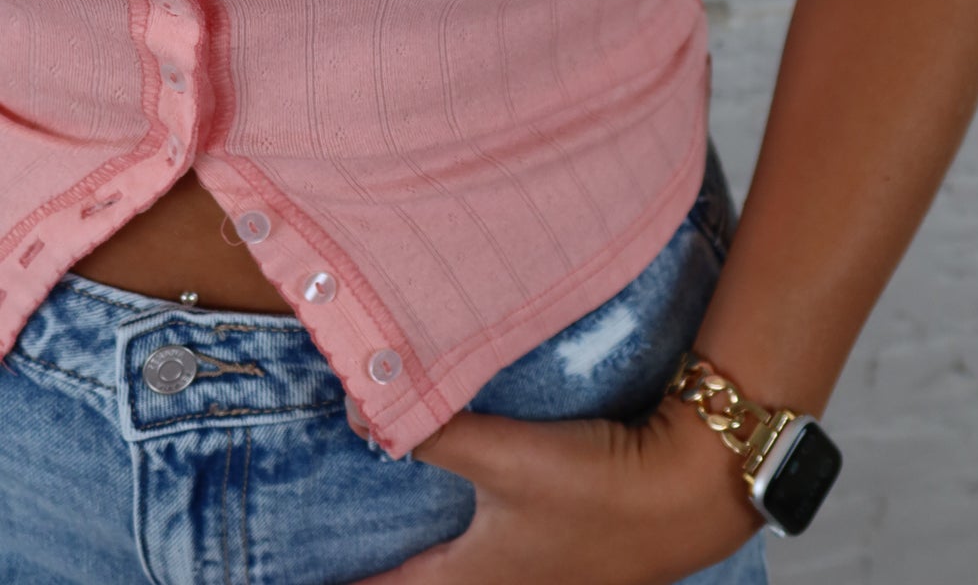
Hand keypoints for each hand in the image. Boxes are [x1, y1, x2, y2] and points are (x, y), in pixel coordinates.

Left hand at [351, 388, 765, 583]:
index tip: (290, 578)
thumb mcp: (504, 454)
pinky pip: (488, 567)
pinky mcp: (560, 563)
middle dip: (380, 572)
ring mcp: (532, 583)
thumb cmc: (597, 488)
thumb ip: (431, 428)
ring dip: (422, 565)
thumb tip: (361, 409)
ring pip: (455, 581)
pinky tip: (468, 519)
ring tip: (391, 542)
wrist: (687, 493)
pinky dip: (462, 551)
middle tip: (335, 556)